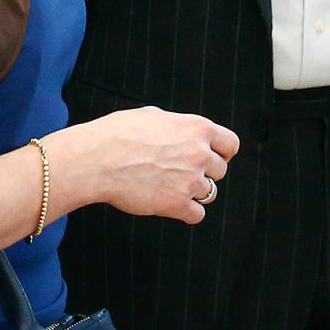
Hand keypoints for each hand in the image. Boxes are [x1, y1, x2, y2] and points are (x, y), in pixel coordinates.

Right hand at [64, 108, 238, 224]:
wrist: (98, 159)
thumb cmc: (119, 134)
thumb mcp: (155, 116)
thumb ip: (178, 126)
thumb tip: (182, 132)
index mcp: (198, 128)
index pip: (231, 145)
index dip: (222, 153)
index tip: (213, 158)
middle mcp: (200, 154)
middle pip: (220, 170)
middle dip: (204, 172)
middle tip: (181, 173)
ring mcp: (190, 180)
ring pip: (210, 193)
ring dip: (194, 192)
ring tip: (171, 187)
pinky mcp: (177, 204)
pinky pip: (197, 214)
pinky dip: (187, 212)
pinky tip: (171, 204)